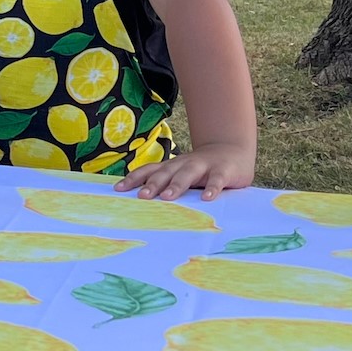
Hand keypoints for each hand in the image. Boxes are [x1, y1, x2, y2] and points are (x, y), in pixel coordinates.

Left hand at [116, 141, 254, 201]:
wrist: (232, 150)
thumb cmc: (200, 168)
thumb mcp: (180, 173)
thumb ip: (166, 183)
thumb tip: (139, 200)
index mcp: (172, 166)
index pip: (149, 170)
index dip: (134, 179)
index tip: (119, 189)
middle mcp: (184, 163)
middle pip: (166, 172)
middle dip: (153, 184)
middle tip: (142, 196)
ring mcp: (204, 165)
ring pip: (188, 174)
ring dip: (177, 185)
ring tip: (168, 197)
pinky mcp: (223, 170)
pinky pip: (216, 180)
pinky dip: (212, 188)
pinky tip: (207, 199)